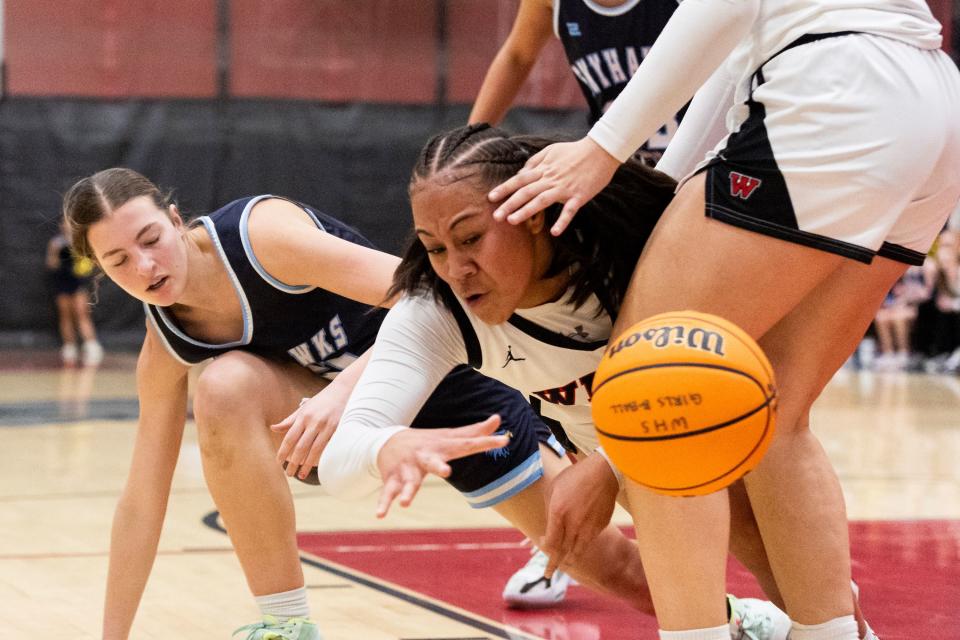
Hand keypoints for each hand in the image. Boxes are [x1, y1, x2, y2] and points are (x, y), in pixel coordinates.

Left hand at [272, 384, 349, 480]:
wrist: (345, 390)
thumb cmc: (322, 401)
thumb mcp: (305, 408)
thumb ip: (290, 420)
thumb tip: (273, 428)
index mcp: (304, 416)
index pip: (290, 438)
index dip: (283, 452)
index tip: (278, 463)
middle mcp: (314, 422)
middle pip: (301, 447)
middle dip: (293, 463)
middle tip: (289, 474)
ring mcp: (328, 426)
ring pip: (315, 450)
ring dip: (307, 465)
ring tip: (301, 475)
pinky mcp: (339, 429)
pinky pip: (328, 447)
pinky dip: (322, 458)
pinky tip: (317, 467)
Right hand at [375, 415, 509, 517]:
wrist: (386, 441)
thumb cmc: (426, 442)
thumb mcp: (449, 436)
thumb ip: (474, 431)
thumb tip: (498, 419)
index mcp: (441, 447)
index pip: (466, 444)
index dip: (485, 442)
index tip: (504, 440)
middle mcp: (424, 457)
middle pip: (433, 462)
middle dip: (438, 467)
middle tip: (446, 472)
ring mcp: (407, 469)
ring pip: (409, 482)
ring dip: (408, 492)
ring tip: (406, 503)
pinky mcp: (392, 480)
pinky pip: (388, 493)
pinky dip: (383, 504)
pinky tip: (380, 515)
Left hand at [489, 136, 620, 235]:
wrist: (600, 151)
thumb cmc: (574, 151)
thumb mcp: (550, 151)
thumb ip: (534, 161)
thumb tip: (520, 173)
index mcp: (544, 168)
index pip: (520, 179)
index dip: (505, 188)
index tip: (491, 198)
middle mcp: (551, 178)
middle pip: (526, 192)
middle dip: (510, 204)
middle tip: (496, 216)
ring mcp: (565, 188)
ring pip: (541, 200)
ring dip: (526, 211)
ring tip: (512, 221)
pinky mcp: (579, 196)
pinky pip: (570, 210)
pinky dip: (563, 221)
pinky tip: (554, 232)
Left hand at [540, 452, 618, 576]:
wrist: (604, 472)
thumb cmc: (575, 477)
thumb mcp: (554, 488)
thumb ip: (549, 509)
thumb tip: (549, 526)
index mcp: (558, 513)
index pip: (550, 541)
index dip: (544, 548)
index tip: (540, 546)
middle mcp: (573, 524)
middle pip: (562, 552)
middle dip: (554, 564)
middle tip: (548, 574)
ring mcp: (588, 527)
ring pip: (577, 551)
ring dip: (569, 560)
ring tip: (563, 567)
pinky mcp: (600, 527)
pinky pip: (588, 541)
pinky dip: (581, 547)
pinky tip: (577, 546)